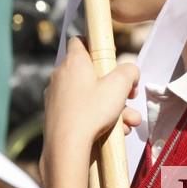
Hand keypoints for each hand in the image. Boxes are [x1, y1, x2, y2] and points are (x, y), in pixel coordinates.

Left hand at [43, 37, 140, 156]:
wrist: (66, 147)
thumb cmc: (91, 111)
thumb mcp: (119, 86)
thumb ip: (129, 71)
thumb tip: (131, 71)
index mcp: (74, 61)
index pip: (80, 40)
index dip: (96, 45)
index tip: (110, 58)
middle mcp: (61, 76)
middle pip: (92, 73)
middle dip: (115, 87)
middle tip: (130, 96)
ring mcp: (56, 97)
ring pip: (90, 96)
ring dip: (113, 107)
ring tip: (130, 122)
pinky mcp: (56, 116)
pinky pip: (82, 112)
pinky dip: (98, 119)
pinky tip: (116, 132)